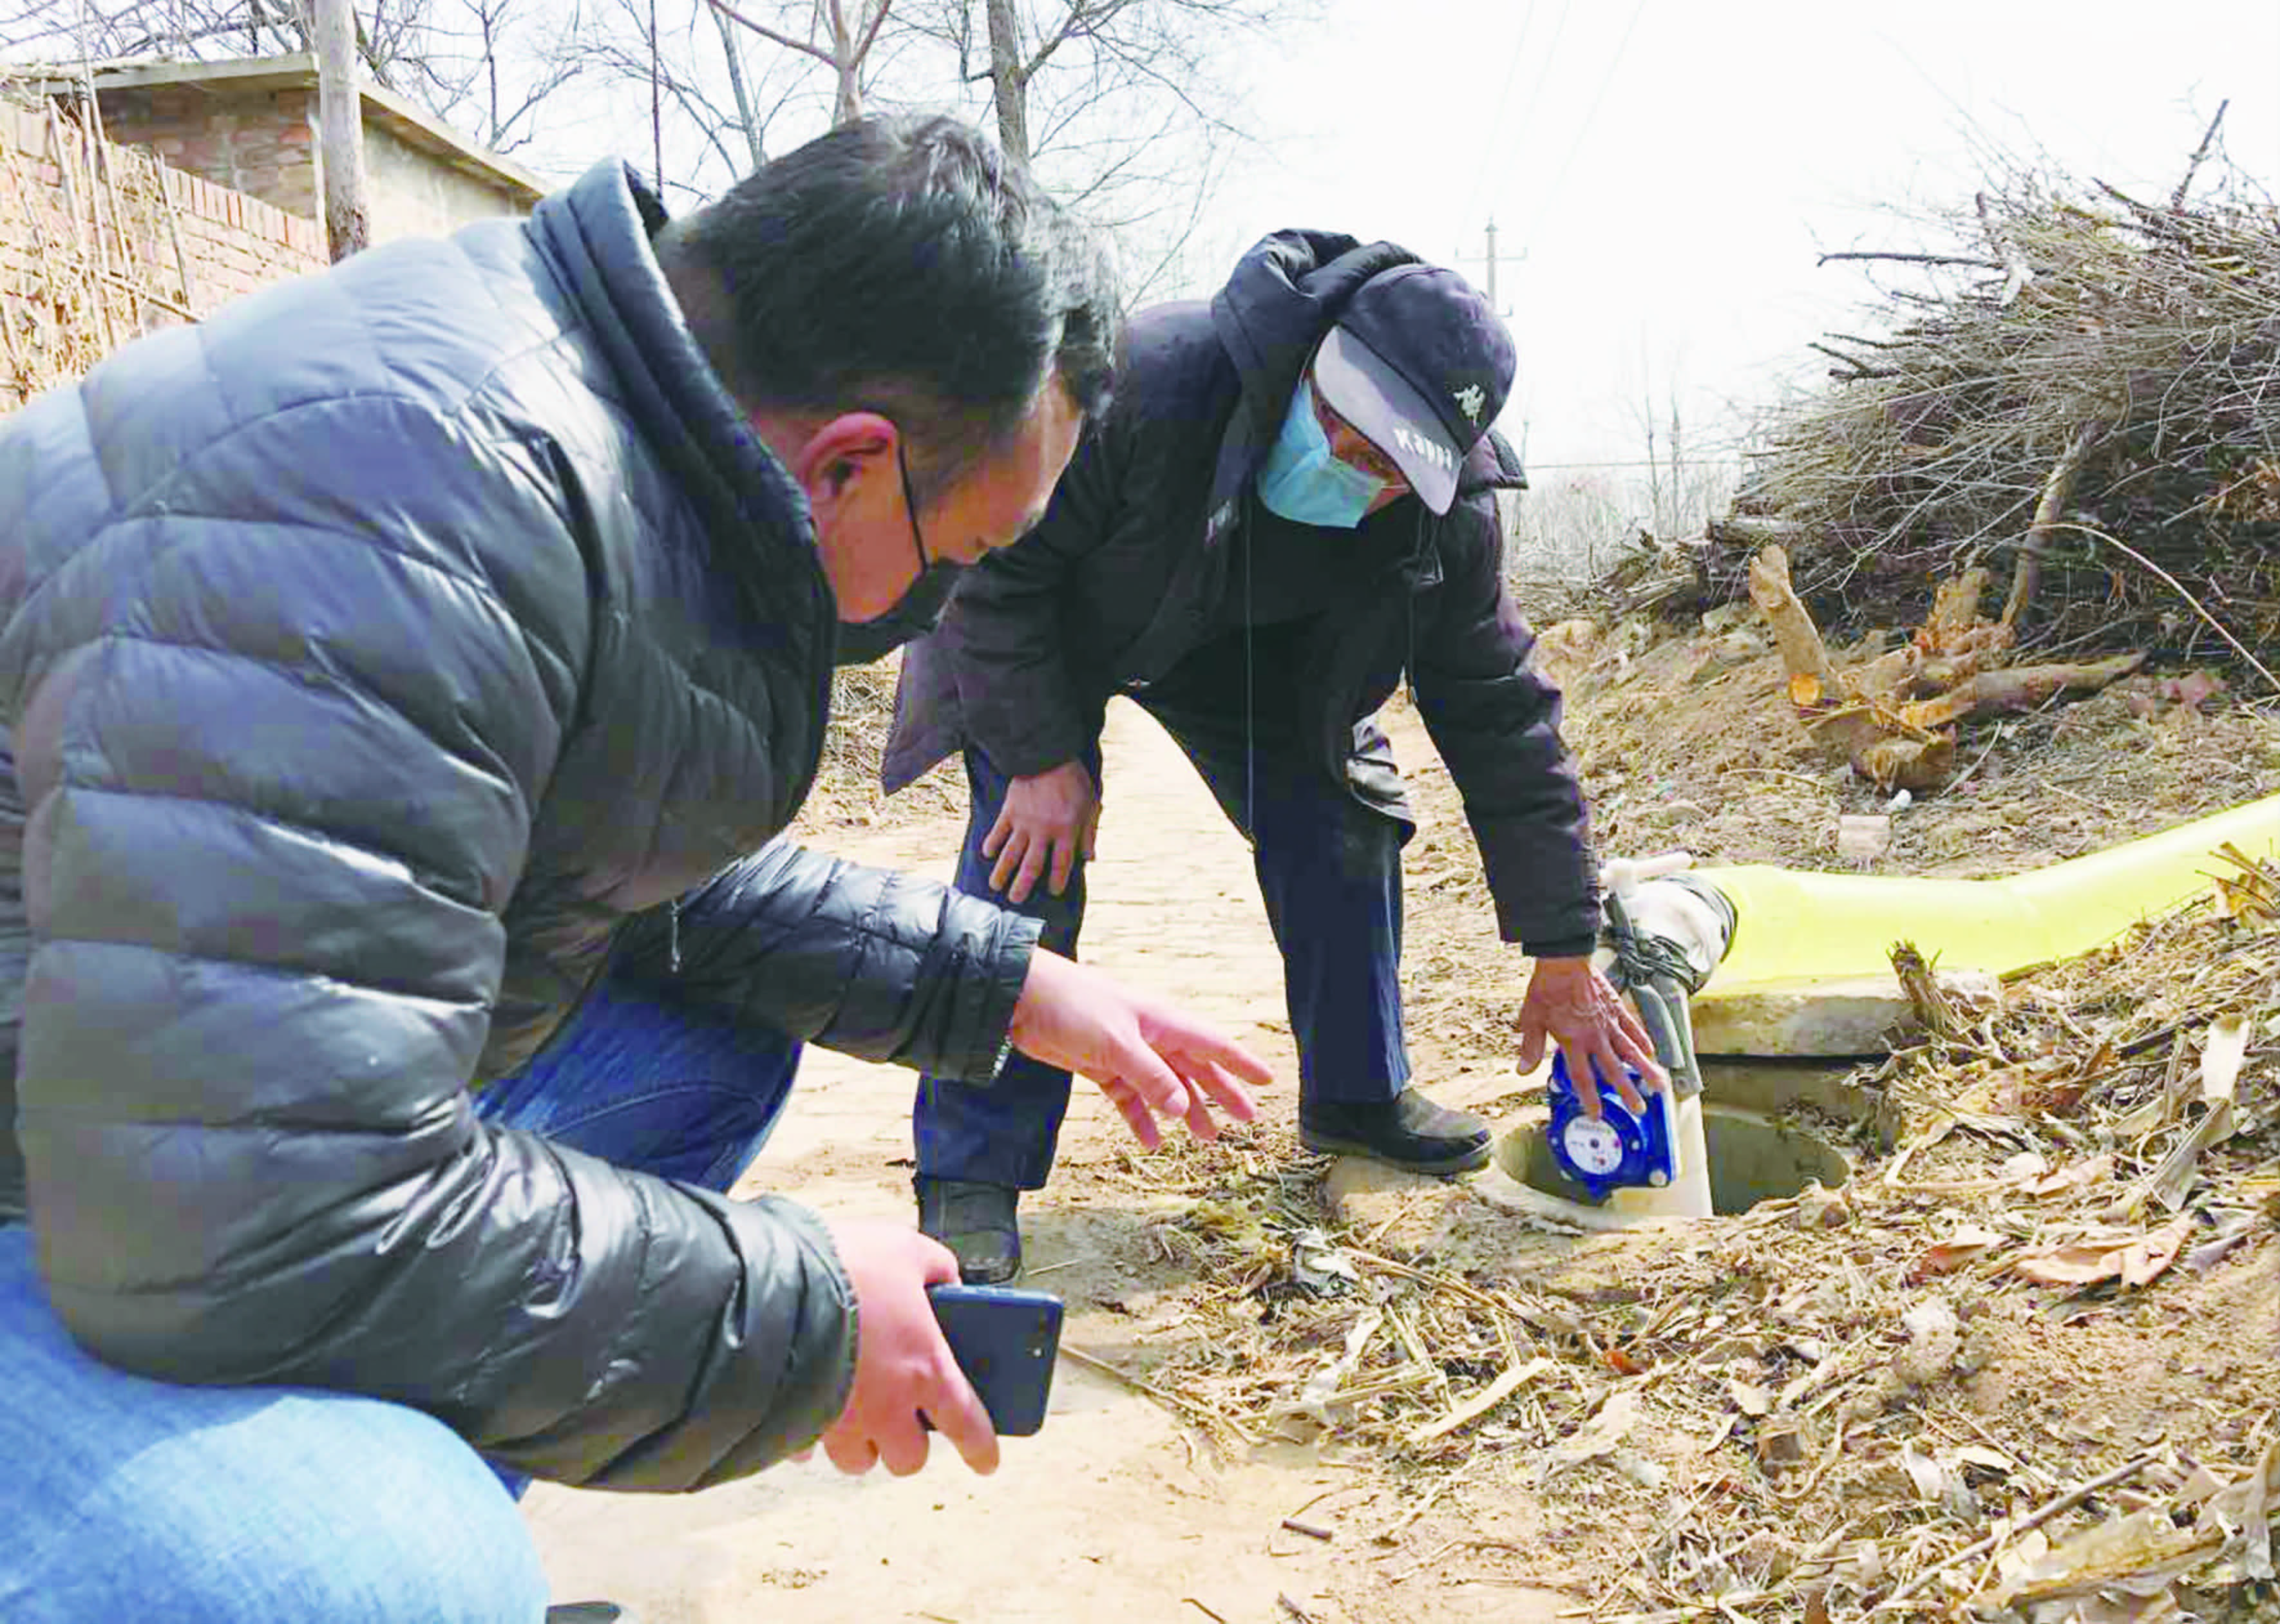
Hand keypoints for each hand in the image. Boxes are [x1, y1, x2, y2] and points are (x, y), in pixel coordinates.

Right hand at [813, 1220, 997, 1478]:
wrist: (770, 1281)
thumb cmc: (846, 1264)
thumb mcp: (906, 1248)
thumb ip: (936, 1268)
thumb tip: (947, 1282)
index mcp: (924, 1369)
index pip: (967, 1424)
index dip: (981, 1448)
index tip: (986, 1463)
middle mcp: (885, 1407)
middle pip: (908, 1458)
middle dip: (907, 1442)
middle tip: (901, 1414)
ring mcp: (838, 1420)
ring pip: (858, 1460)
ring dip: (863, 1442)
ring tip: (858, 1411)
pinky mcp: (795, 1420)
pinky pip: (806, 1447)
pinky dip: (813, 1432)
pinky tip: (811, 1404)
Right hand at [983, 761, 1099, 902]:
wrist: (1048, 755)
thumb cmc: (1073, 780)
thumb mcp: (1090, 805)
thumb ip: (1089, 833)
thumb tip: (1089, 859)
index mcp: (1066, 831)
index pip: (1061, 865)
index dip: (1058, 881)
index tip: (1054, 891)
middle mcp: (1043, 831)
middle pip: (1031, 867)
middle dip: (1022, 886)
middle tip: (1015, 901)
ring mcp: (1023, 823)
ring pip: (1010, 854)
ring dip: (1002, 872)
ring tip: (995, 886)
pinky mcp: (1008, 811)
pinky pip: (997, 832)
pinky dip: (991, 844)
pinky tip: (987, 854)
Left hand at [1008, 949, 1270, 1147]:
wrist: (1023, 999)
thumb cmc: (1074, 1006)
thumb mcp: (1116, 1043)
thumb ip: (1150, 1076)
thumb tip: (1182, 1107)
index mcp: (1163, 1022)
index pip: (1213, 1044)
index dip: (1241, 1063)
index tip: (1268, 1081)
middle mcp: (1151, 1037)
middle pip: (1195, 1069)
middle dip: (1222, 1093)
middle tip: (1246, 1120)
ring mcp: (1126, 1053)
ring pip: (1166, 1087)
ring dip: (1185, 1110)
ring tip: (1206, 1138)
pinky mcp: (1101, 1067)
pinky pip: (1130, 1098)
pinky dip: (1141, 1119)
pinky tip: (1151, 1141)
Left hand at [1513, 956, 1667, 1116]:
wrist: (1563, 961)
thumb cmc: (1546, 988)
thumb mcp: (1532, 1019)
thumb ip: (1531, 1047)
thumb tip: (1522, 1070)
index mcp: (1573, 1042)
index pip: (1583, 1077)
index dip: (1590, 1098)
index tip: (1597, 1114)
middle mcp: (1595, 1036)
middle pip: (1613, 1070)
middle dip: (1627, 1092)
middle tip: (1639, 1110)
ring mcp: (1609, 1023)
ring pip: (1631, 1052)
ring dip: (1645, 1070)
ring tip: (1660, 1086)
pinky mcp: (1617, 1009)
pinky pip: (1633, 1028)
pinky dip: (1643, 1041)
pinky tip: (1651, 1052)